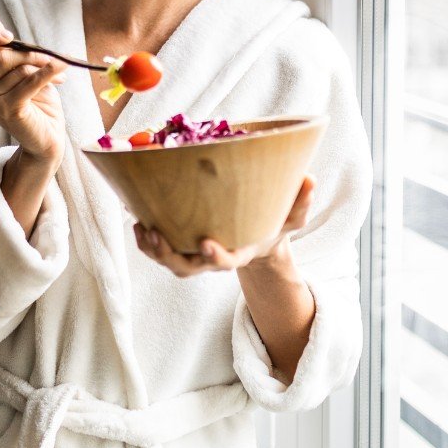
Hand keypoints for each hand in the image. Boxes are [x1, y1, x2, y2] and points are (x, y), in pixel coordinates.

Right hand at [0, 15, 67, 163]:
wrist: (46, 139)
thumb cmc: (36, 103)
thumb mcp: (20, 71)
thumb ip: (7, 50)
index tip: (9, 34)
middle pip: (2, 56)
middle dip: (30, 53)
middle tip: (51, 57)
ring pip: (18, 69)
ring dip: (44, 67)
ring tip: (59, 74)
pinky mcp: (6, 110)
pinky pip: (30, 82)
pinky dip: (48, 73)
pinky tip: (61, 70)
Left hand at [134, 176, 315, 276]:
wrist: (257, 234)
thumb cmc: (274, 222)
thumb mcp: (292, 215)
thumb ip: (300, 202)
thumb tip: (310, 179)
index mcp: (240, 252)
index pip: (227, 262)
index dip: (216, 257)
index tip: (205, 242)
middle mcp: (214, 257)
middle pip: (187, 268)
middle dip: (170, 256)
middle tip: (156, 235)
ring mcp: (195, 254)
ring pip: (170, 262)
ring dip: (152, 250)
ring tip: (142, 228)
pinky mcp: (182, 245)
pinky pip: (160, 250)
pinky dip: (146, 241)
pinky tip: (137, 220)